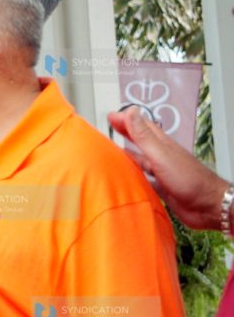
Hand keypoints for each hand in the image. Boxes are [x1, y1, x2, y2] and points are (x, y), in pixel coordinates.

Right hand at [108, 106, 229, 230]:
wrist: (206, 205)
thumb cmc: (187, 179)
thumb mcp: (161, 154)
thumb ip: (144, 136)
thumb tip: (131, 111)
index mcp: (161, 145)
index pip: (142, 127)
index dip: (127, 120)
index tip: (111, 116)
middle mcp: (161, 156)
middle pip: (141, 141)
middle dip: (126, 133)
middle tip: (111, 127)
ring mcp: (162, 171)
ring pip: (141, 160)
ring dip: (128, 154)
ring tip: (112, 152)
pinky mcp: (161, 186)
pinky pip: (143, 177)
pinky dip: (133, 174)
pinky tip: (125, 177)